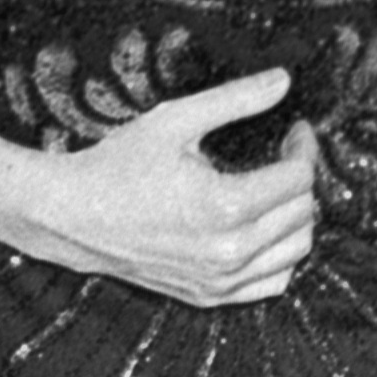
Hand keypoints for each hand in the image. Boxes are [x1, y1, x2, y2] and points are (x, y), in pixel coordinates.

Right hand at [31, 68, 318, 305]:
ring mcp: (219, 280)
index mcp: (226, 206)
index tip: (295, 130)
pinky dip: (279, 256)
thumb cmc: (119, 165)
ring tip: (275, 188)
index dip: (304, 148)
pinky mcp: (208, 296)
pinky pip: (272, 283)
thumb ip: (236, 98)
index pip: (298, 178)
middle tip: (283, 152)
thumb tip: (284, 79)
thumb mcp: (176, 120)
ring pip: (295, 251)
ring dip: (296, 215)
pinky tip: (261, 228)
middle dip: (301, 176)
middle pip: (302, 213)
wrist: (72, 216)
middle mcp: (228, 251)